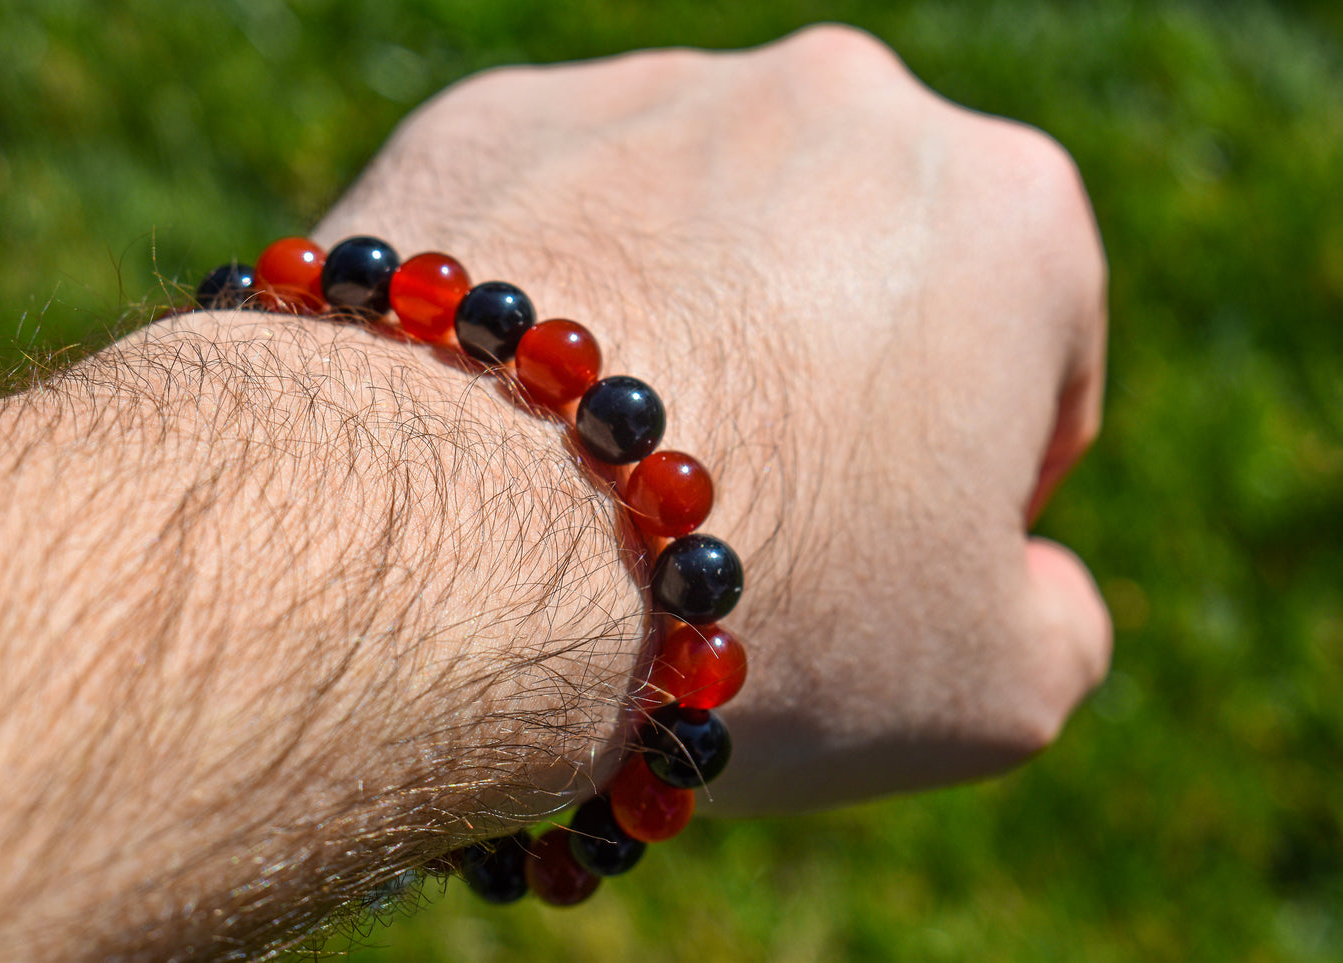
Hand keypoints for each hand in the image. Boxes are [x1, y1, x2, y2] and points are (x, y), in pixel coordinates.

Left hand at [316, 24, 1111, 813]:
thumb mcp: (992, 688)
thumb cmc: (763, 615)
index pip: (1029, 358)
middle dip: (830, 392)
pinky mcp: (495, 118)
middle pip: (860, 276)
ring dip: (686, 339)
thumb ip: (1057, 620)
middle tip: (750, 525)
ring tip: (609, 488)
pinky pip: (556, 229)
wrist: (457, 550)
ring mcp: (651, 96)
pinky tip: (512, 426)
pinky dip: (552, 318)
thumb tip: (1032, 582)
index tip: (889, 562)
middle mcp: (837, 105)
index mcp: (1005, 212)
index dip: (974, 482)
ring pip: (701, 238)